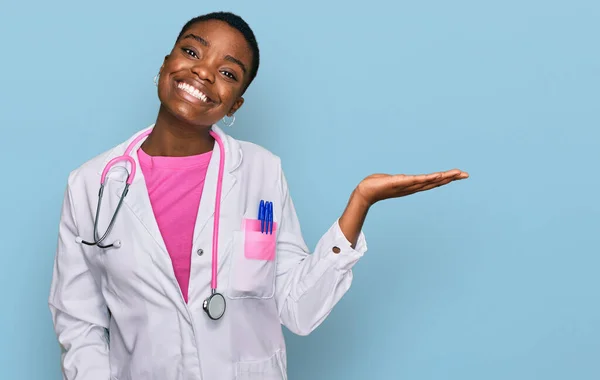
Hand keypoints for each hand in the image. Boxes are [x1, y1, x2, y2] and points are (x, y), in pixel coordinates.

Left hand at [354, 169, 468, 205]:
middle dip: (451, 178)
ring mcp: (408, 185)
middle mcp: (412, 187)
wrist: (365, 192)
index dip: (446, 179)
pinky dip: (428, 178)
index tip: (458, 175)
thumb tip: (402, 179)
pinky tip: (438, 175)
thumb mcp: (393, 181)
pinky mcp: (401, 182)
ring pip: (429, 181)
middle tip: (465, 174)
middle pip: (435, 183)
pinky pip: (417, 180)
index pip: (432, 182)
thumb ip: (400, 180)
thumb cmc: (376, 186)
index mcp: (412, 186)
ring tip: (456, 173)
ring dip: (444, 178)